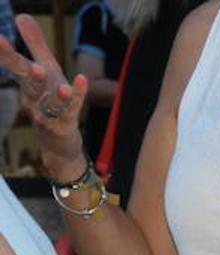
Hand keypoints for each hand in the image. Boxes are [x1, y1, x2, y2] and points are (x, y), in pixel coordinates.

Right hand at [0, 15, 89, 179]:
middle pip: (30, 86)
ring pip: (51, 104)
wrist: (58, 143)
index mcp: (28, 83)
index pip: (15, 66)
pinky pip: (72, 110)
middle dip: (30, 75)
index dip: (6, 53)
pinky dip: (77, 97)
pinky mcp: (65, 125)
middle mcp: (34, 99)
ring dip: (57, 95)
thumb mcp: (46, 68)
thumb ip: (35, 44)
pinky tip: (81, 80)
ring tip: (64, 85)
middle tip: (34, 67)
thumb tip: (22, 15)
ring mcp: (49, 114)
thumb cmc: (51, 99)